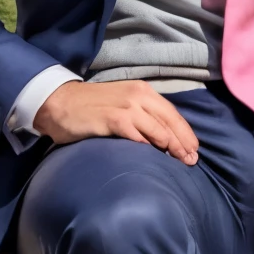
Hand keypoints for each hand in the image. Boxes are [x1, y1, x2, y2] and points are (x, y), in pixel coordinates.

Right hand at [33, 80, 199, 164]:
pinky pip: (136, 134)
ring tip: (180, 162)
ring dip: (172, 147)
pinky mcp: (112, 119)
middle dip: (184, 142)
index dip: (186, 132)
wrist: (59, 103)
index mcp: (143, 91)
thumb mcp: (122, 105)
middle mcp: (138, 96)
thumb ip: (142, 117)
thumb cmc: (91, 108)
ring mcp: (125, 106)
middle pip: (170, 121)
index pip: (172, 113)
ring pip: (158, 129)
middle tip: (192, 160)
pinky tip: (155, 158)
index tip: (194, 149)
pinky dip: (148, 145)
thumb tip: (163, 138)